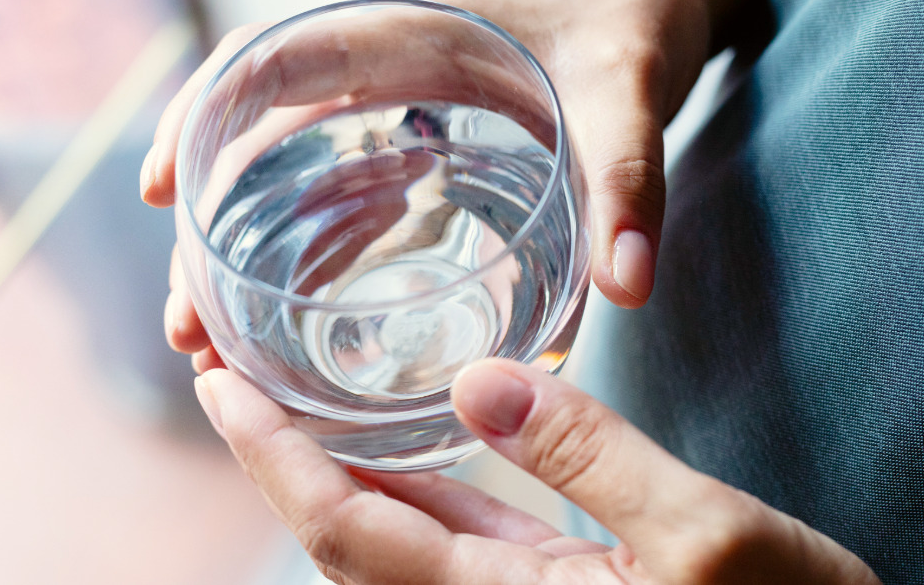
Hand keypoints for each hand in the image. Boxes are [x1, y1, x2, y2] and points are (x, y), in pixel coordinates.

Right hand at [142, 0, 805, 360]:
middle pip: (262, 141)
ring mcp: (408, 110)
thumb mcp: (629, 91)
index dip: (202, 118)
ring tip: (221, 344)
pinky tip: (304, 308)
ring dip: (252, 254)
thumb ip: (628, 179)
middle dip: (214, 230)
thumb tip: (624, 287)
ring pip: (297, 176)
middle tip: (191, 325)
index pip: (273, 59)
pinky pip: (352, 191)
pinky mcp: (436, 143)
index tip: (164, 193)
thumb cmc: (634, 20)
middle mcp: (390, 72)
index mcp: (410, 36)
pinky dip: (315, 247)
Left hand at [194, 358, 879, 583]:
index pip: (349, 532)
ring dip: (330, 475)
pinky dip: (404, 492)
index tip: (215, 384)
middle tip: (228, 376)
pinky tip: (398, 448)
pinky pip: (447, 546)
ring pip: (390, 547)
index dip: (272, 459)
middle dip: (278, 462)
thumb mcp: (708, 535)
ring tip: (286, 401)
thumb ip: (589, 458)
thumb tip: (475, 383)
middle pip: (347, 544)